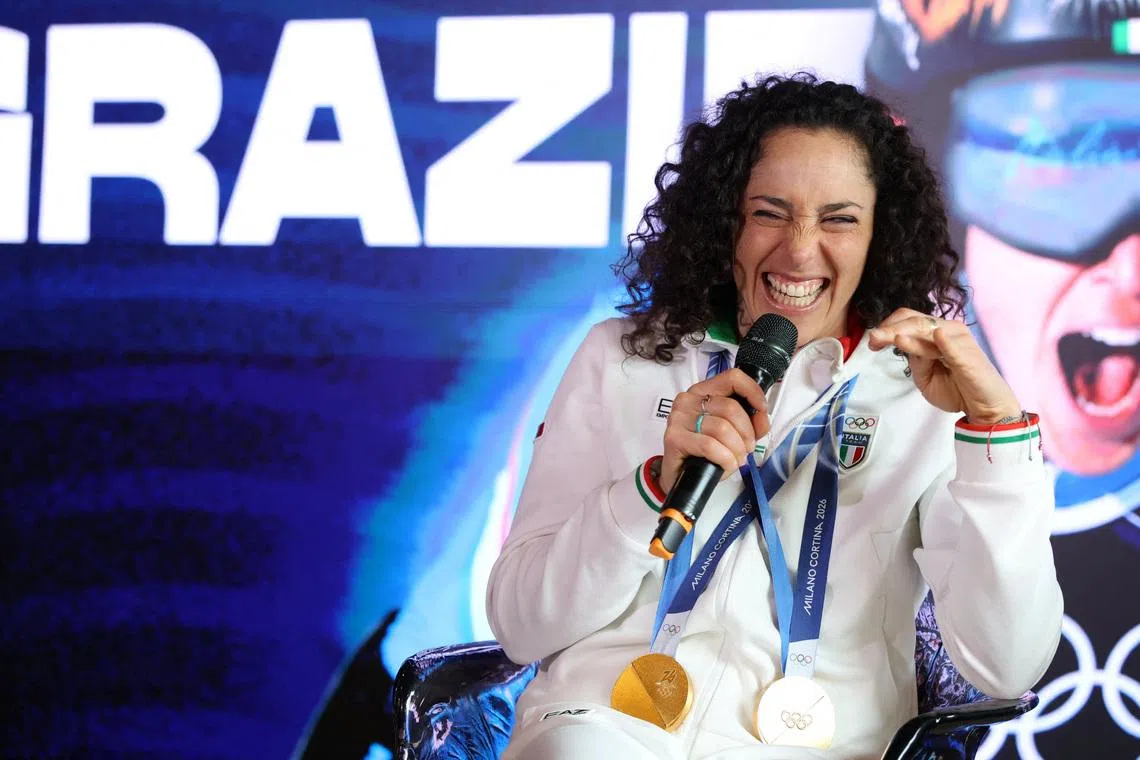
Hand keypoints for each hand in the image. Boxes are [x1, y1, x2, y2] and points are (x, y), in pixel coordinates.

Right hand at [660, 369, 771, 491]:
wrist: (679, 476)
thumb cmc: (705, 453)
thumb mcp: (733, 434)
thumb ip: (751, 423)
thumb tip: (762, 416)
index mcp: (702, 392)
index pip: (732, 378)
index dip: (752, 391)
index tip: (762, 409)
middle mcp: (688, 401)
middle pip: (731, 408)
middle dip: (747, 433)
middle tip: (746, 448)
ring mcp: (679, 418)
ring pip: (722, 429)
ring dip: (736, 450)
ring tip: (735, 459)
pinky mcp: (674, 438)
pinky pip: (710, 446)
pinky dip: (725, 459)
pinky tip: (726, 465)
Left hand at [868, 308, 1020, 423]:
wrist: (984, 408)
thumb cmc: (956, 390)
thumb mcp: (924, 377)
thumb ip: (914, 360)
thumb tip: (901, 343)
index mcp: (937, 333)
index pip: (909, 319)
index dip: (888, 326)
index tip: (872, 342)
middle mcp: (948, 329)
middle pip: (913, 320)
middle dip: (889, 328)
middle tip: (873, 340)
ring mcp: (958, 339)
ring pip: (924, 328)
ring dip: (902, 333)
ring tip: (883, 339)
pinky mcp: (966, 353)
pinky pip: (947, 344)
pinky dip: (933, 341)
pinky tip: (924, 338)